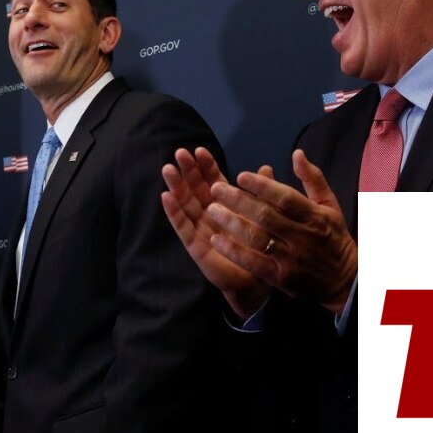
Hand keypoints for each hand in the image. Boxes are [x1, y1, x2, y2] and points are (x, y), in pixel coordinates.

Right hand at [161, 147, 270, 319]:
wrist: (257, 282)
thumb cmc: (260, 249)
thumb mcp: (263, 217)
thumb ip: (261, 194)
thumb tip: (266, 167)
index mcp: (225, 205)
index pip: (213, 180)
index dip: (206, 165)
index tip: (200, 150)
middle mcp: (209, 214)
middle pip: (195, 188)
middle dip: (188, 170)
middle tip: (180, 152)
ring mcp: (200, 229)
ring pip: (185, 204)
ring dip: (176, 186)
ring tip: (168, 169)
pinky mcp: (195, 245)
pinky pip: (182, 227)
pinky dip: (174, 212)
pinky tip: (166, 197)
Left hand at [205, 150, 355, 314]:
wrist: (344, 280)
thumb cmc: (334, 238)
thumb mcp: (330, 206)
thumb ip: (313, 179)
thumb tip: (297, 153)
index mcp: (315, 216)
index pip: (286, 197)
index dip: (262, 186)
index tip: (240, 176)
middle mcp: (303, 236)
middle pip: (267, 216)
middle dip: (239, 201)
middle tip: (216, 188)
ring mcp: (291, 258)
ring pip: (257, 239)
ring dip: (232, 223)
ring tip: (212, 210)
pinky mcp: (281, 278)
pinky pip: (254, 263)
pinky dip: (234, 251)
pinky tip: (216, 240)